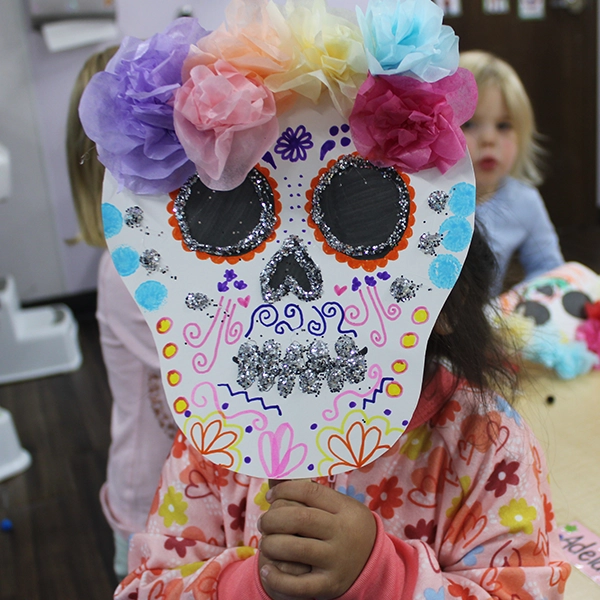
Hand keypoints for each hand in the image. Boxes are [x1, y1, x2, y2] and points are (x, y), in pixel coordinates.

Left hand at [257, 480, 375, 599]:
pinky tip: (268, 570)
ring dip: (271, 544)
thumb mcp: (340, 505)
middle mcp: (342, 533)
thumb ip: (313, 493)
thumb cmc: (345, 526)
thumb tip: (279, 473)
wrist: (372, 563)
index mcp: (345, 509)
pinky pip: (297, 585)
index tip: (271, 496)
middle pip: (299, 519)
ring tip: (266, 543)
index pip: (309, 491)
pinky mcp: (330, 585)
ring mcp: (337, 560)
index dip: (284, 490)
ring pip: (294, 548)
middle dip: (272, 518)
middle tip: (263, 522)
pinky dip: (277, 578)